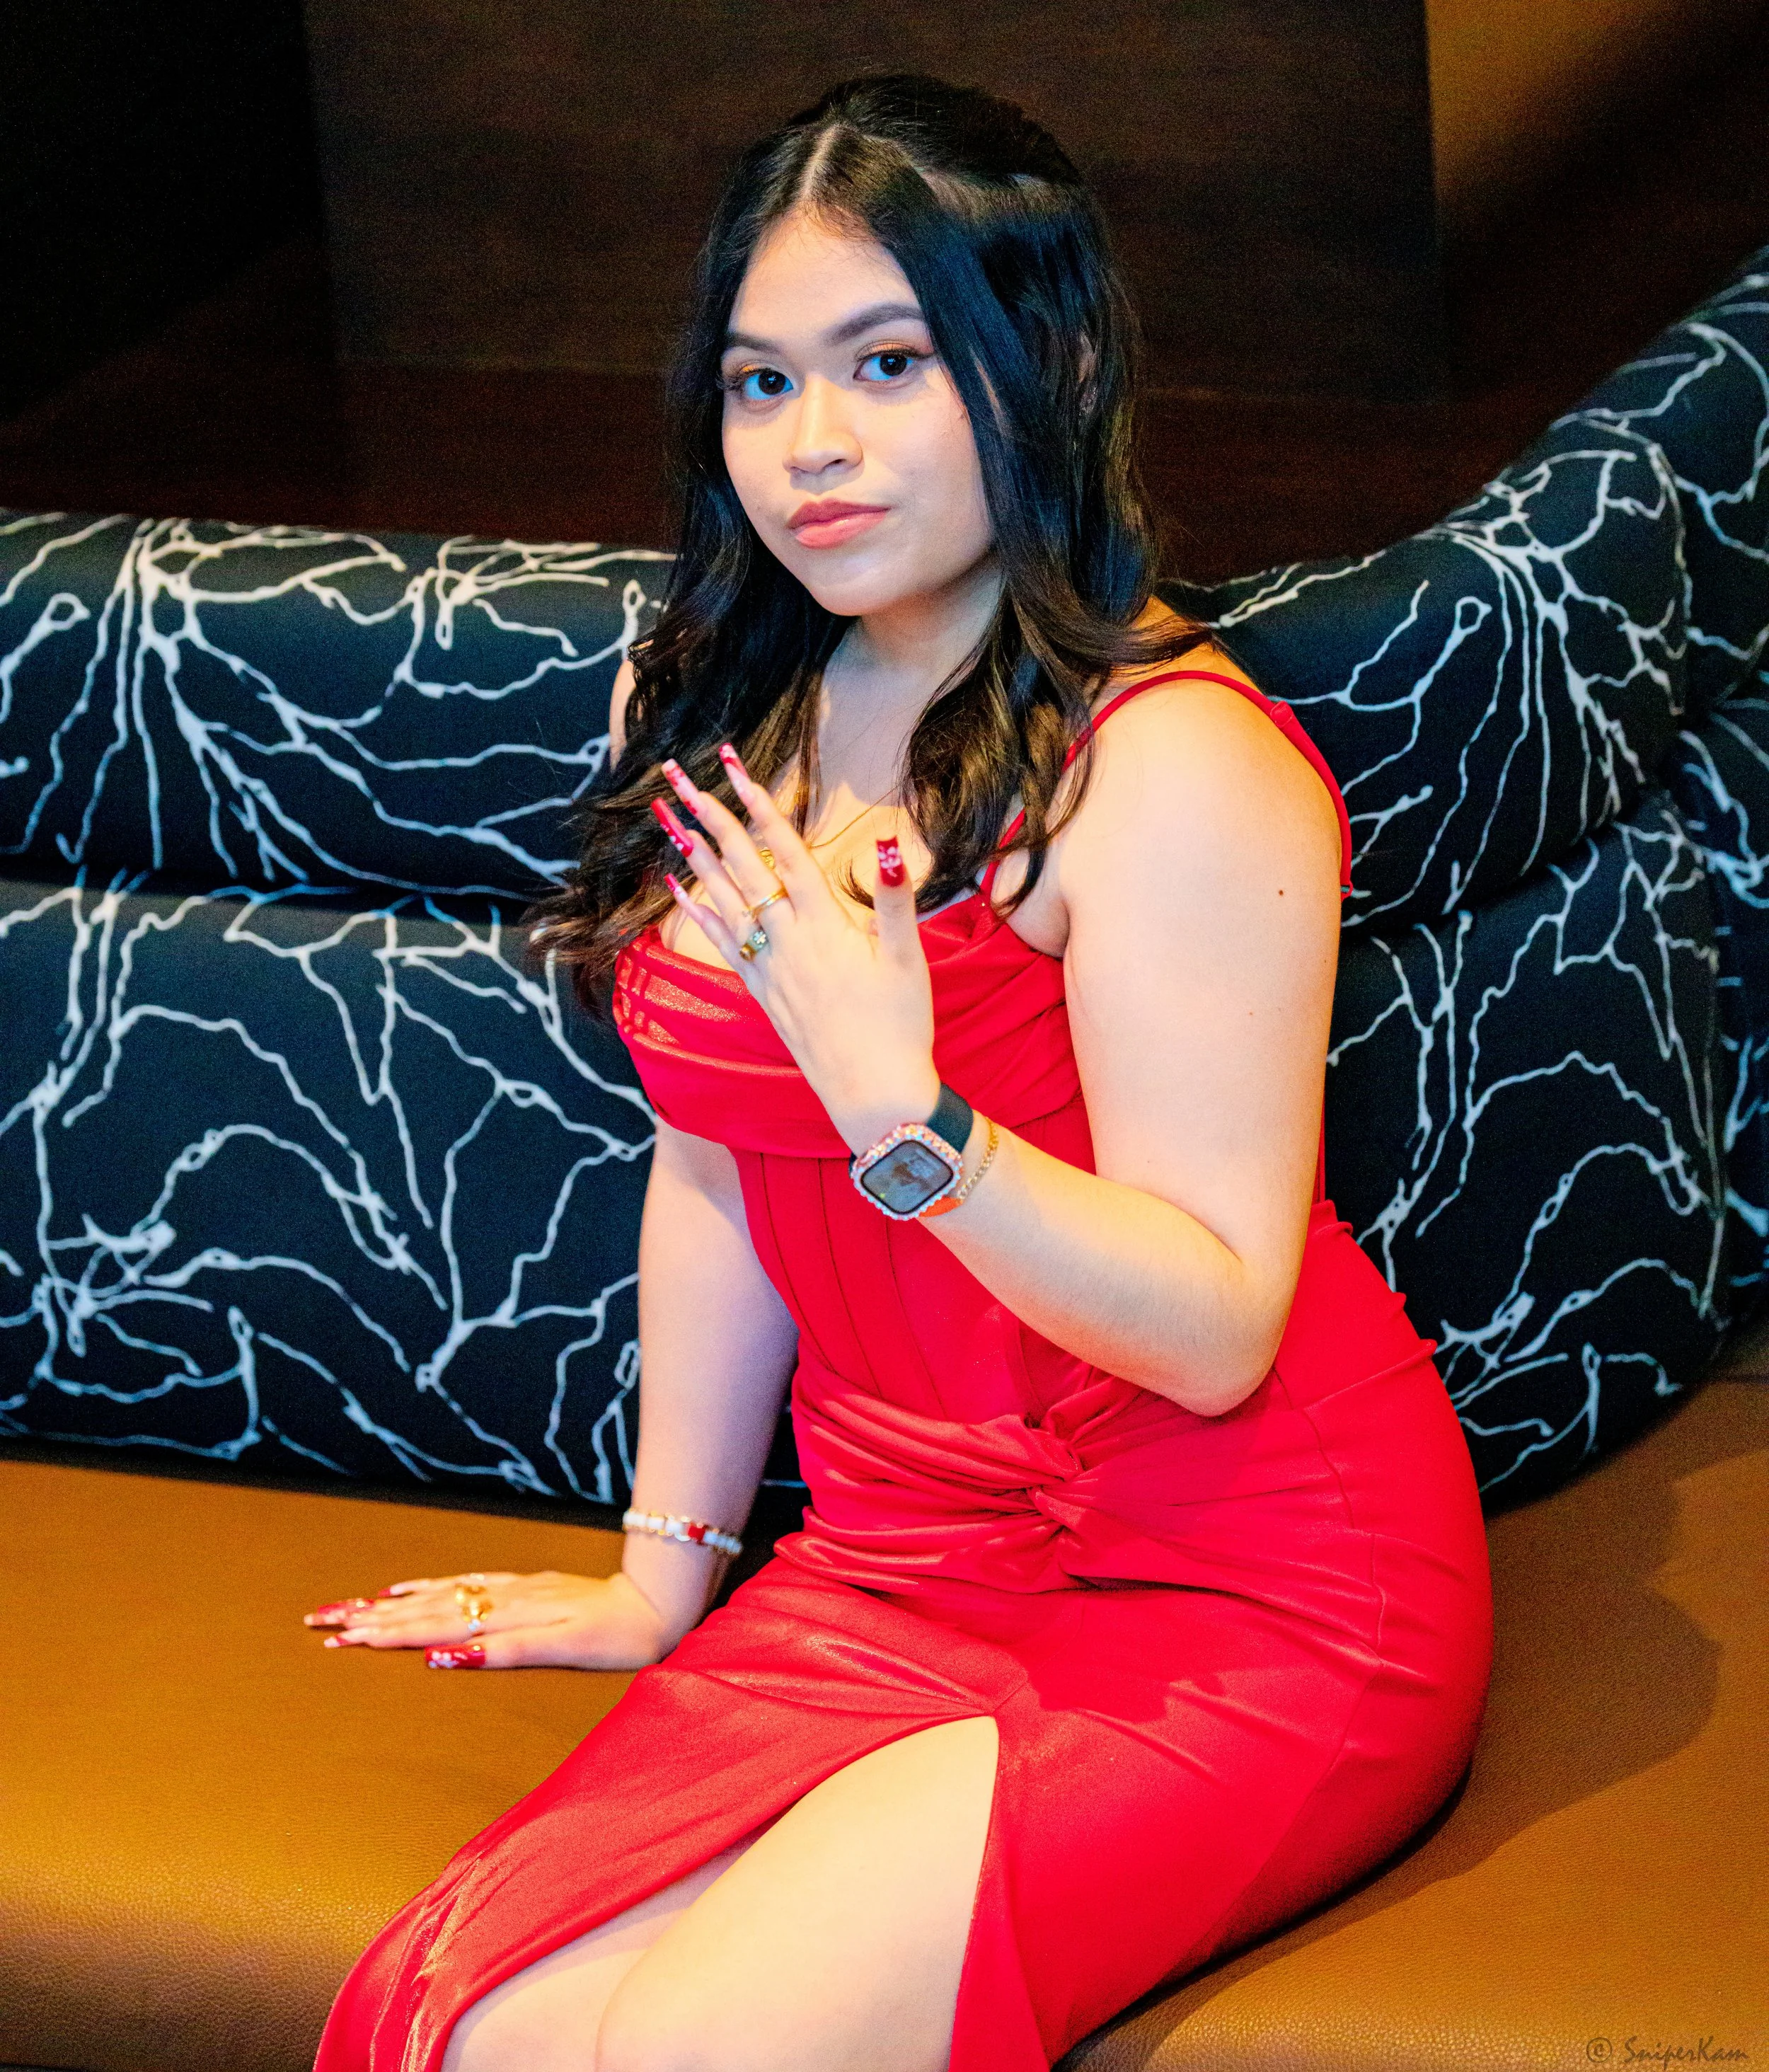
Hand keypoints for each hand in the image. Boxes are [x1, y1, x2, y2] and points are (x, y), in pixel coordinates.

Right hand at [303, 1568, 680, 1670]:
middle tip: (320, 1622)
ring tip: (347, 1607)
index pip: (432, 1629)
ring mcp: (510, 1590)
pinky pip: (463, 1582)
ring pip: (438, 1594)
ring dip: (390, 1603)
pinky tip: (406, 1588)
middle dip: (370, 1618)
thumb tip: (447, 1656)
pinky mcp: (523, 1585)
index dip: (384, 1636)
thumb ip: (505, 1651)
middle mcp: (501, 1600)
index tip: (339, 1641)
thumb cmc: (614, 1638)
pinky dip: (429, 1586)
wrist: (655, 1604)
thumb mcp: (562, 1650)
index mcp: (506, 1619)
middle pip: (424, 1610)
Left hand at [655, 746, 939, 1150]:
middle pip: (742, 865)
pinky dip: (697, 910)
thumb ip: (895, 899)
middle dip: (711, 815)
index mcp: (826, 924)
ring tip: (666, 817)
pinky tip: (677, 887)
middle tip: (679, 776)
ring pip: (722, 898)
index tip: (733, 766)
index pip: (785, 850)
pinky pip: (722, 941)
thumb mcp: (908, 959)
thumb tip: (886, 845)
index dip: (759, 805)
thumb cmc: (900, 1026)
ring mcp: (769, 966)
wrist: (873, 1094)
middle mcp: (788, 940)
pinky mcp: (762, 991)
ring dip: (693, 854)